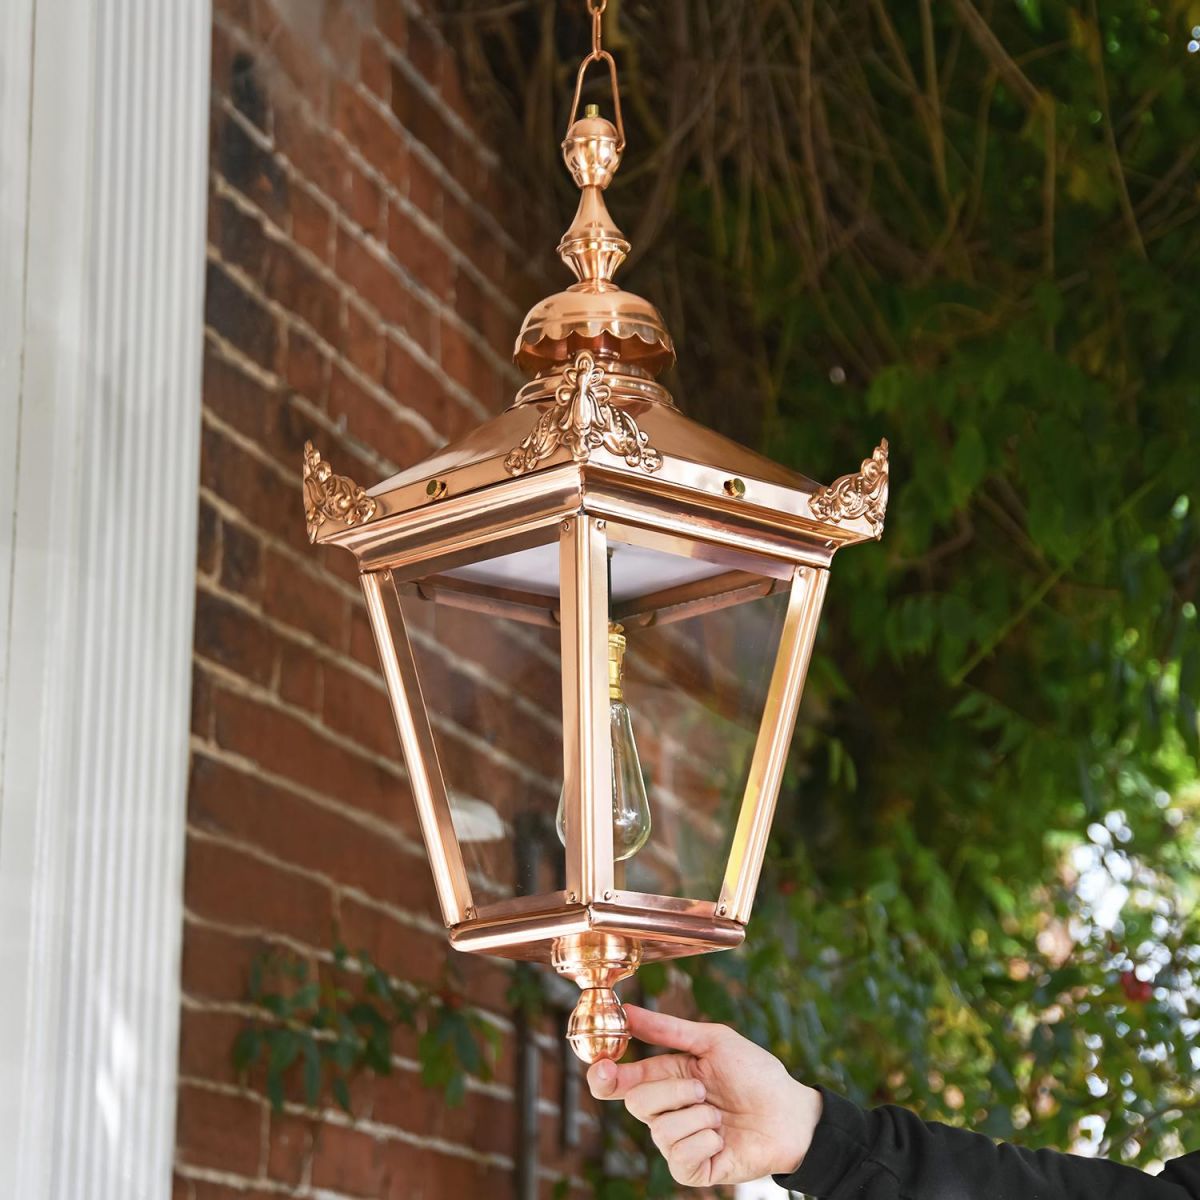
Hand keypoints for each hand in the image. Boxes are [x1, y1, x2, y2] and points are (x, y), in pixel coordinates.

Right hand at [587, 1004, 821, 1188]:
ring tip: (720, 1115)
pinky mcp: (693, 1169)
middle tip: (704, 1089)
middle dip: (673, 1090)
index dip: (605, 1075)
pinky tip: (721, 1136)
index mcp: (665, 1078)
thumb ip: (668, 1029)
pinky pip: (679, 1157)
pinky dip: (705, 1140)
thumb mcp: (713, 1041)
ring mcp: (678, 1143)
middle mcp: (666, 1112)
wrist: (791, 1113)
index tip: (603, 1067)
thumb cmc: (755, 1073)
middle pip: (637, 1103)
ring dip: (697, 1116)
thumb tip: (628, 1011)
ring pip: (660, 1131)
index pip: (621, 1081)